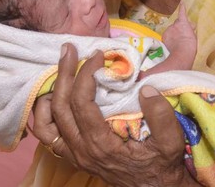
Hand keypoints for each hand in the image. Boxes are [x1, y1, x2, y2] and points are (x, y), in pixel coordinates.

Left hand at [32, 43, 197, 186]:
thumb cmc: (162, 164)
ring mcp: (73, 155)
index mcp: (101, 144)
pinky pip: (46, 135)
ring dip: (49, 92)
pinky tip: (52, 97)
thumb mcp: (171, 142)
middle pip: (59, 106)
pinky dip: (43, 114)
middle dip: (63, 73)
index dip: (85, 74)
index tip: (98, 55)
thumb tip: (146, 88)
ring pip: (45, 122)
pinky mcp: (72, 156)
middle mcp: (81, 150)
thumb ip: (161, 116)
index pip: (82, 103)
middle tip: (70, 49)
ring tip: (59, 70)